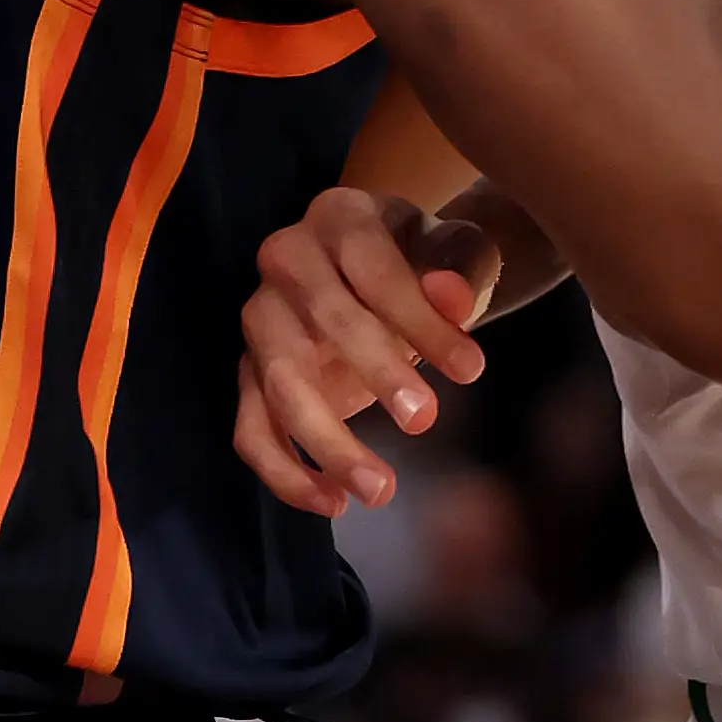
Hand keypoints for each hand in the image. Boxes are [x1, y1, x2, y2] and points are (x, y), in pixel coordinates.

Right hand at [233, 188, 501, 517]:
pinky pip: (250, 427)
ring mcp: (260, 317)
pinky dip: (283, 471)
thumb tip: (452, 298)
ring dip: (326, 441)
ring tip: (379, 491)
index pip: (374, 268)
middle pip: (322, 318)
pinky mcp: (248, 372)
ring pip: (278, 382)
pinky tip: (333, 503)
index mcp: (339, 218)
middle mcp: (286, 259)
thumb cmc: (424, 261)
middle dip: (375, 371)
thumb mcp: (454, 253)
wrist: (387, 274)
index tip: (472, 371)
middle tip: (425, 422)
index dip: (419, 318)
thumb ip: (458, 269)